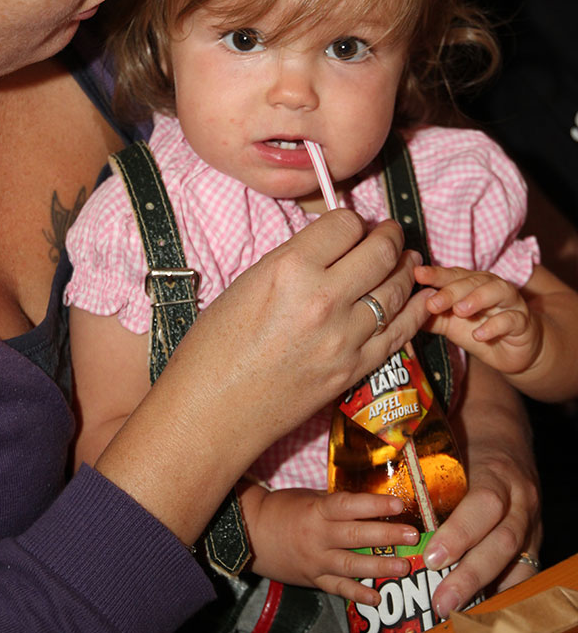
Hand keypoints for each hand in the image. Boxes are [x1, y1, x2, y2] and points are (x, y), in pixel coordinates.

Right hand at [97, 211, 431, 544]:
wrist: (213, 412)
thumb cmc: (214, 348)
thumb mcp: (247, 285)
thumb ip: (293, 262)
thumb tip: (328, 248)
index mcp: (289, 269)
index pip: (344, 224)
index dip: (351, 221)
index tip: (350, 227)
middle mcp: (323, 299)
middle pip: (380, 252)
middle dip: (390, 236)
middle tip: (390, 233)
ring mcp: (344, 337)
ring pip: (396, 289)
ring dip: (406, 268)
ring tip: (409, 259)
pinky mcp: (355, 369)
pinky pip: (400, 331)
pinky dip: (414, 309)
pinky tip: (419, 297)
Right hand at [243, 485, 419, 604]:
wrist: (251, 534)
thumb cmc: (282, 509)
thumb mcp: (309, 498)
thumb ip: (337, 505)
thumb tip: (370, 505)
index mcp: (317, 511)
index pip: (349, 506)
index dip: (374, 506)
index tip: (398, 504)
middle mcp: (318, 537)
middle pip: (356, 537)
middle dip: (387, 537)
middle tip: (412, 535)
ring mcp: (316, 561)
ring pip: (352, 566)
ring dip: (380, 567)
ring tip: (404, 566)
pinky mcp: (313, 579)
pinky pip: (338, 588)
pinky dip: (357, 594)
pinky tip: (376, 597)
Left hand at [415, 264, 542, 373]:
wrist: (514, 352)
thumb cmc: (480, 331)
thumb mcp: (451, 326)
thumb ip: (432, 318)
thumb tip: (404, 312)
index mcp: (471, 284)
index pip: (452, 274)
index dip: (435, 274)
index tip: (417, 274)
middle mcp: (491, 287)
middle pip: (472, 281)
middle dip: (451, 291)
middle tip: (433, 303)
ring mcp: (509, 303)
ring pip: (497, 292)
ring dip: (477, 299)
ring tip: (459, 311)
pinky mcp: (523, 322)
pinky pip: (512, 319)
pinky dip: (495, 326)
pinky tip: (479, 334)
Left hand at [422, 360, 541, 617]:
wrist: (506, 430)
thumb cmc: (468, 439)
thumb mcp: (450, 443)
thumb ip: (425, 468)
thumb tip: (379, 487)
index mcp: (497, 471)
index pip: (484, 503)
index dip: (460, 533)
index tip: (432, 558)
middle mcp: (520, 499)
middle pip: (503, 542)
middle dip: (471, 575)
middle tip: (440, 602)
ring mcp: (532, 521)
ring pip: (518, 563)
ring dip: (485, 591)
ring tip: (454, 612)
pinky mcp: (535, 539)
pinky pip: (523, 571)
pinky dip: (500, 592)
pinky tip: (475, 608)